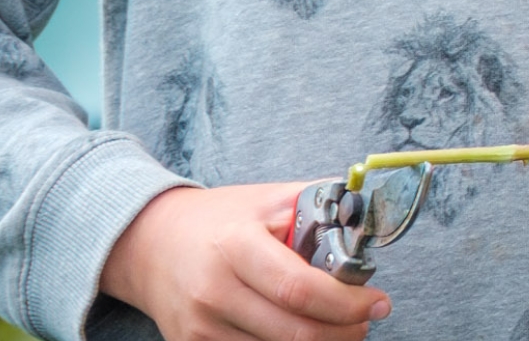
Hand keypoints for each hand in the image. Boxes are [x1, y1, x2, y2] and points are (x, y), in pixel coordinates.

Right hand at [100, 181, 387, 340]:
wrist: (149, 243)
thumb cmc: (220, 220)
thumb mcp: (268, 200)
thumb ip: (319, 208)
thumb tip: (370, 222)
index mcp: (236, 247)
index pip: (300, 290)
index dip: (348, 303)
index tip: (378, 302)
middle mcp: (213, 292)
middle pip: (294, 333)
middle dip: (344, 332)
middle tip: (365, 321)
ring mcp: (199, 327)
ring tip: (339, 327)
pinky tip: (303, 334)